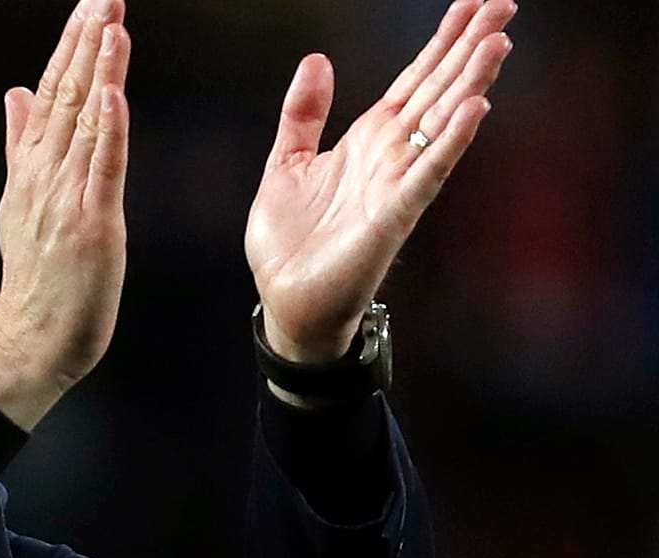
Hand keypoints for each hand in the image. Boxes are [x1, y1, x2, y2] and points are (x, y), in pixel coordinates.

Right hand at [0, 0, 130, 430]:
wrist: (34, 336)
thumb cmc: (37, 279)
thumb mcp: (21, 202)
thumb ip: (20, 144)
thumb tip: (15, 94)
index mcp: (31, 168)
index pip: (51, 93)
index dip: (70, 46)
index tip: (88, 6)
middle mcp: (45, 174)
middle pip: (66, 95)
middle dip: (85, 41)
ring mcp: (66, 197)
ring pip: (85, 121)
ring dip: (99, 70)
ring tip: (111, 23)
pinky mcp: (92, 223)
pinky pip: (101, 168)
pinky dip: (107, 129)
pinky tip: (113, 93)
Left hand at [245, 0, 516, 362]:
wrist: (284, 298)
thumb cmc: (290, 241)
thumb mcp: (286, 162)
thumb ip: (304, 113)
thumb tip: (317, 59)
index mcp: (368, 139)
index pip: (415, 80)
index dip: (442, 42)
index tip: (472, 3)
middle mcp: (391, 156)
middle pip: (438, 91)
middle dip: (469, 49)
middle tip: (504, 5)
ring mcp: (397, 184)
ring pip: (441, 124)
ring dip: (470, 85)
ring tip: (497, 43)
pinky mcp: (393, 215)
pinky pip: (428, 173)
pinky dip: (451, 142)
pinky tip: (475, 109)